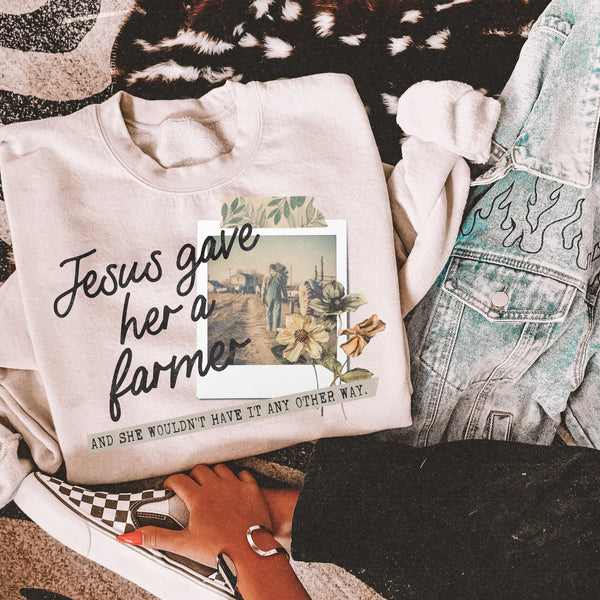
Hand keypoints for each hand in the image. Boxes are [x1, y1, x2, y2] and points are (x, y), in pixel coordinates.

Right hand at [117, 464, 311, 599]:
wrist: (251, 553)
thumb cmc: (219, 550)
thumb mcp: (183, 544)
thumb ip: (156, 537)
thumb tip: (131, 536)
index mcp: (199, 497)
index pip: (179, 480)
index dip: (171, 482)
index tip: (169, 487)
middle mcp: (216, 487)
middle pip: (199, 470)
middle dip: (192, 477)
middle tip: (189, 487)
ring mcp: (235, 486)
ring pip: (220, 469)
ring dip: (213, 475)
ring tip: (210, 485)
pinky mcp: (251, 489)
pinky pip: (242, 474)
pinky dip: (237, 478)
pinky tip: (234, 486)